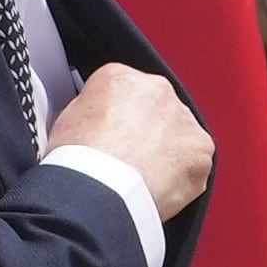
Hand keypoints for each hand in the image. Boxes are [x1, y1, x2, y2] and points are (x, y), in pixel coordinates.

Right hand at [47, 62, 210, 219]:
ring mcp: (183, 120)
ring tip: (140, 178)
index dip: (114, 117)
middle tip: (126, 159)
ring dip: (165, 152)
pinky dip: (179, 177)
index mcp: (120, 76)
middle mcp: (157, 90)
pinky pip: (192, 163)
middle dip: (145, 131)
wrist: (100, 190)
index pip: (121, 90)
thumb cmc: (79, 159)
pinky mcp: (200, 151)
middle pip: (155, 109)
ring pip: (177, 135)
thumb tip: (97, 122)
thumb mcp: (66, 119)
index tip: (109, 135)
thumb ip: (91, 110)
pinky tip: (157, 189)